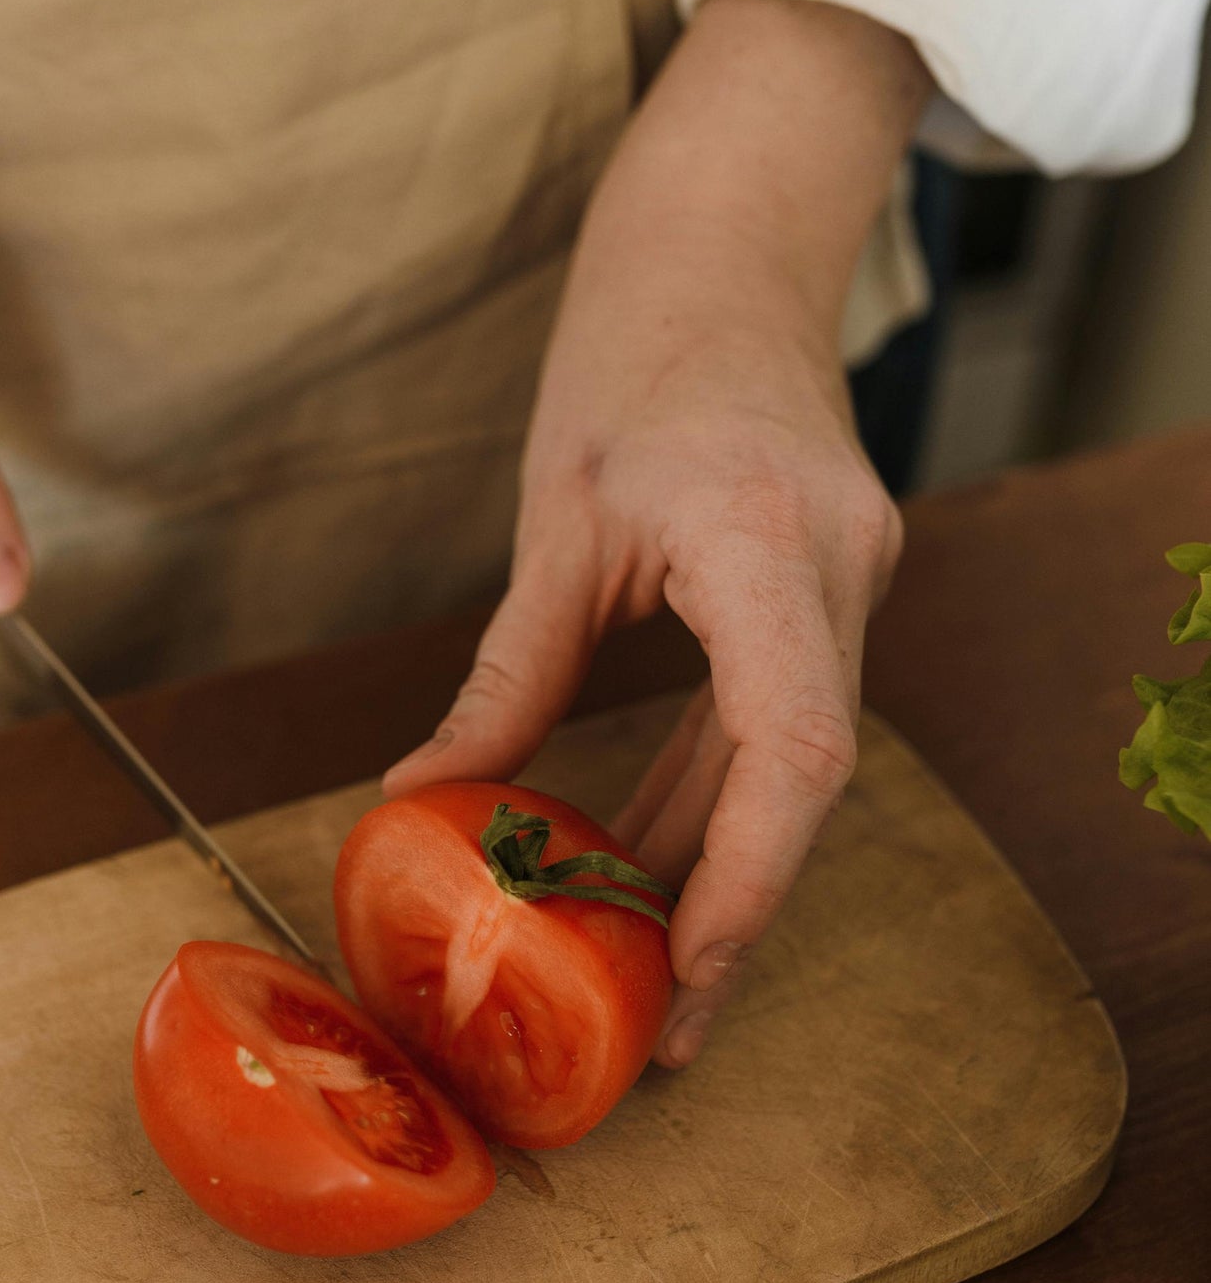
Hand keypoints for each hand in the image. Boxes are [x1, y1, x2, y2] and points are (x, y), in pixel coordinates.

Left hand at [385, 0, 929, 1066]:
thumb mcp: (559, 518)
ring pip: (800, 761)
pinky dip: (723, 791)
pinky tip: (660, 860)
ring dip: (728, 863)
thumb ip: (509, 673)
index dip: (749, 884)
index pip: (795, 752)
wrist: (729, 251)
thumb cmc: (633, 353)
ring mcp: (852, 576)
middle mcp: (840, 569)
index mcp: (768, 543)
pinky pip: (785, 714)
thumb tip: (430, 801)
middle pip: (809, 780)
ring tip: (650, 975)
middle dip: (738, 911)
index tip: (685, 981)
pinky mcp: (834, 584)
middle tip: (664, 1031)